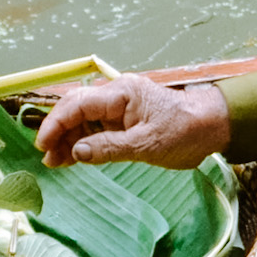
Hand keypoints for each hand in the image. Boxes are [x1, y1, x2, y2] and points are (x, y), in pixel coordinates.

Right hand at [34, 75, 229, 168]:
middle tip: (48, 159)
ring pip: (84, 120)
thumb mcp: (146, 145)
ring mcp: (121, 107)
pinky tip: (72, 157)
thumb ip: (109, 147)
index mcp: (121, 93)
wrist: (213, 126)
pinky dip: (84, 142)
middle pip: (76, 110)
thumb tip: (75, 152)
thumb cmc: (185, 131)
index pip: (77, 104)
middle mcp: (117, 96)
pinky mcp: (126, 120)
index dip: (55, 124)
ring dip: (69, 140)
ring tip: (56, 163)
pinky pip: (97, 128)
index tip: (43, 145)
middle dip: (59, 132)